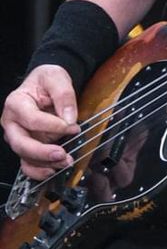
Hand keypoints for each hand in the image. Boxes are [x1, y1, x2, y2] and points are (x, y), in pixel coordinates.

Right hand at [2, 65, 78, 180]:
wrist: (46, 85)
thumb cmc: (47, 80)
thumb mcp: (56, 77)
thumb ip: (64, 95)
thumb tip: (69, 118)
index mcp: (16, 103)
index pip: (32, 119)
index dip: (52, 126)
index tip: (72, 126)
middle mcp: (12, 123)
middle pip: (21, 143)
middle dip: (42, 152)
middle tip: (62, 154)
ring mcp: (17, 136)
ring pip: (25, 156)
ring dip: (44, 164)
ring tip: (64, 162)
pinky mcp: (26, 146)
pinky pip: (27, 163)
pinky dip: (38, 171)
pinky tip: (52, 170)